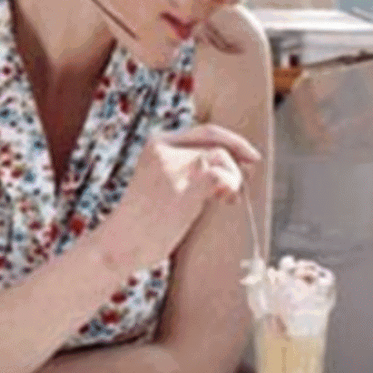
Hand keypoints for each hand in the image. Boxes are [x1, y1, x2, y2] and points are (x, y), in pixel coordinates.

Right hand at [100, 124, 259, 276]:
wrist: (122, 240)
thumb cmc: (144, 219)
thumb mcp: (161, 180)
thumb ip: (187, 167)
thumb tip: (230, 164)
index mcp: (156, 143)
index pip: (203, 132)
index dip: (231, 141)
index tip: (250, 156)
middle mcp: (163, 148)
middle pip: (215, 141)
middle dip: (237, 155)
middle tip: (248, 172)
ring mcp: (172, 166)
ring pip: (221, 156)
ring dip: (233, 177)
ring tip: (225, 200)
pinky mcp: (183, 187)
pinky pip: (220, 175)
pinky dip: (230, 184)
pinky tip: (225, 200)